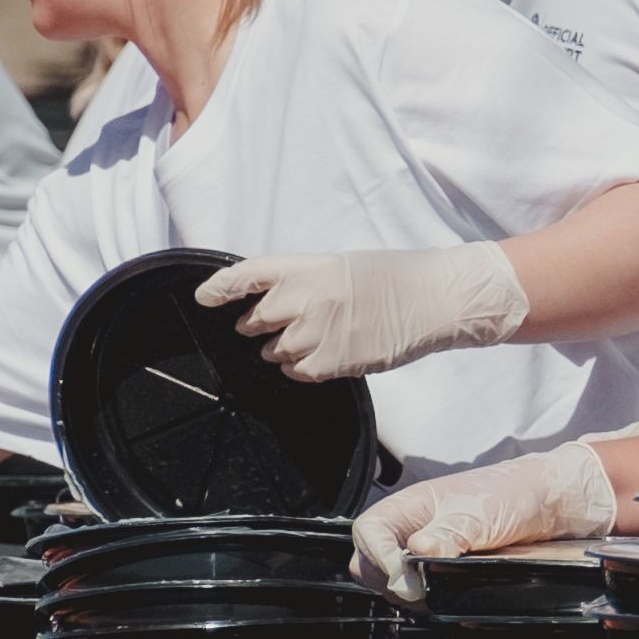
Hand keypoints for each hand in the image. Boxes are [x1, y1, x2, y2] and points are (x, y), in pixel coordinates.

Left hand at [201, 242, 524, 382]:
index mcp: (307, 266)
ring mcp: (318, 331)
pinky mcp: (333, 361)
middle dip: (258, 325)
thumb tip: (271, 303)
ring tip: (313, 339)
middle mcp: (306, 297)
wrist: (433, 298)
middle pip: (255, 320)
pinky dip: (301, 368)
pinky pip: (297, 372)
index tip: (204, 298)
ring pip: (274, 351)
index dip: (219, 288)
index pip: (246, 274)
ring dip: (282, 349)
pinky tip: (322, 358)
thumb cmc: (393, 278)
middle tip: (276, 324)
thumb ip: (303, 282)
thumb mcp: (342, 266)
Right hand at [349, 444, 623, 598]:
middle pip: (370, 563)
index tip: (404, 576)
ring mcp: (425, 555)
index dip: (377, 555)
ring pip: (394, 585)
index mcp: (409, 506)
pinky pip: (422, 595)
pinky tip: (452, 599)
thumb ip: (447, 535)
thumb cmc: (513, 494)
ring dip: (412, 595)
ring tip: (441, 593)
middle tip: (421, 589)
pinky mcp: (443, 575)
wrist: (551, 505)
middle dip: (390, 580)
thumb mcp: (478, 514)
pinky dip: (431, 601)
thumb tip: (418, 552)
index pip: (368, 532)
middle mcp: (411, 531)